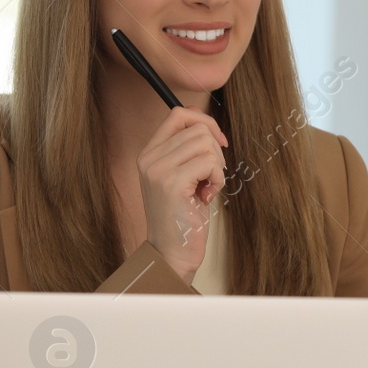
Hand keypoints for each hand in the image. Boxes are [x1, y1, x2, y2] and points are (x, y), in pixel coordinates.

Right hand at [138, 106, 227, 282]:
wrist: (173, 253)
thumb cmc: (183, 217)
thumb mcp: (184, 177)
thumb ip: (187, 150)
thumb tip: (206, 123)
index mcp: (149, 153)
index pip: (178, 114)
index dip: (204, 122)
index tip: (218, 143)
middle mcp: (149, 158)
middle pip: (197, 128)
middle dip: (215, 151)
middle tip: (209, 178)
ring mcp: (158, 169)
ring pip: (205, 142)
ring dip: (217, 166)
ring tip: (206, 188)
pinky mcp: (172, 183)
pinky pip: (210, 162)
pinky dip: (218, 178)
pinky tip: (206, 196)